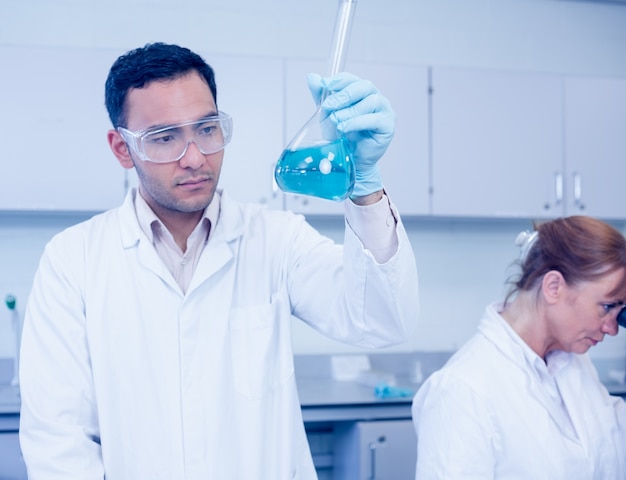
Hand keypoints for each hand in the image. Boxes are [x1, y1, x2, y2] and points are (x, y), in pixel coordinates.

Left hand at [307, 72, 395, 197]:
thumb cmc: (341, 136)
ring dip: (350, 111)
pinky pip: (374, 119)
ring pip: (371, 101)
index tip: (325, 85)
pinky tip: (345, 128)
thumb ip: (321, 96)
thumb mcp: (327, 115)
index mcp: (362, 93)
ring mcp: (385, 111)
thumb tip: (312, 77)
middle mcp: (376, 98)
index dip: (339, 80)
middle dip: (344, 94)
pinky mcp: (388, 126)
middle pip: (365, 86)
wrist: (349, 160)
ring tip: (336, 121)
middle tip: (329, 105)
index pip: (353, 79)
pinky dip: (357, 122)